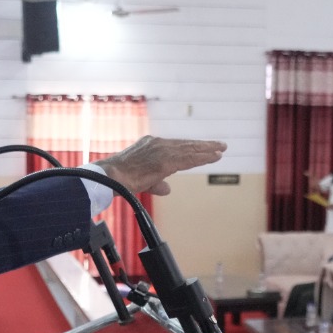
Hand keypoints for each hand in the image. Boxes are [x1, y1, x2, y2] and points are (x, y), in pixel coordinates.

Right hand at [95, 136, 225, 195]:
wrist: (111, 176)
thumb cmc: (121, 179)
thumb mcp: (143, 179)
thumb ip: (157, 183)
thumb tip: (168, 188)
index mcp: (152, 144)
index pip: (177, 146)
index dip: (192, 147)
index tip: (206, 148)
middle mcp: (158, 144)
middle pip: (186, 144)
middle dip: (204, 146)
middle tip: (220, 145)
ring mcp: (162, 150)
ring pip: (190, 149)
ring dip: (207, 150)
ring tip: (221, 150)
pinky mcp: (165, 160)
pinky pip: (188, 158)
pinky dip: (202, 157)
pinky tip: (213, 157)